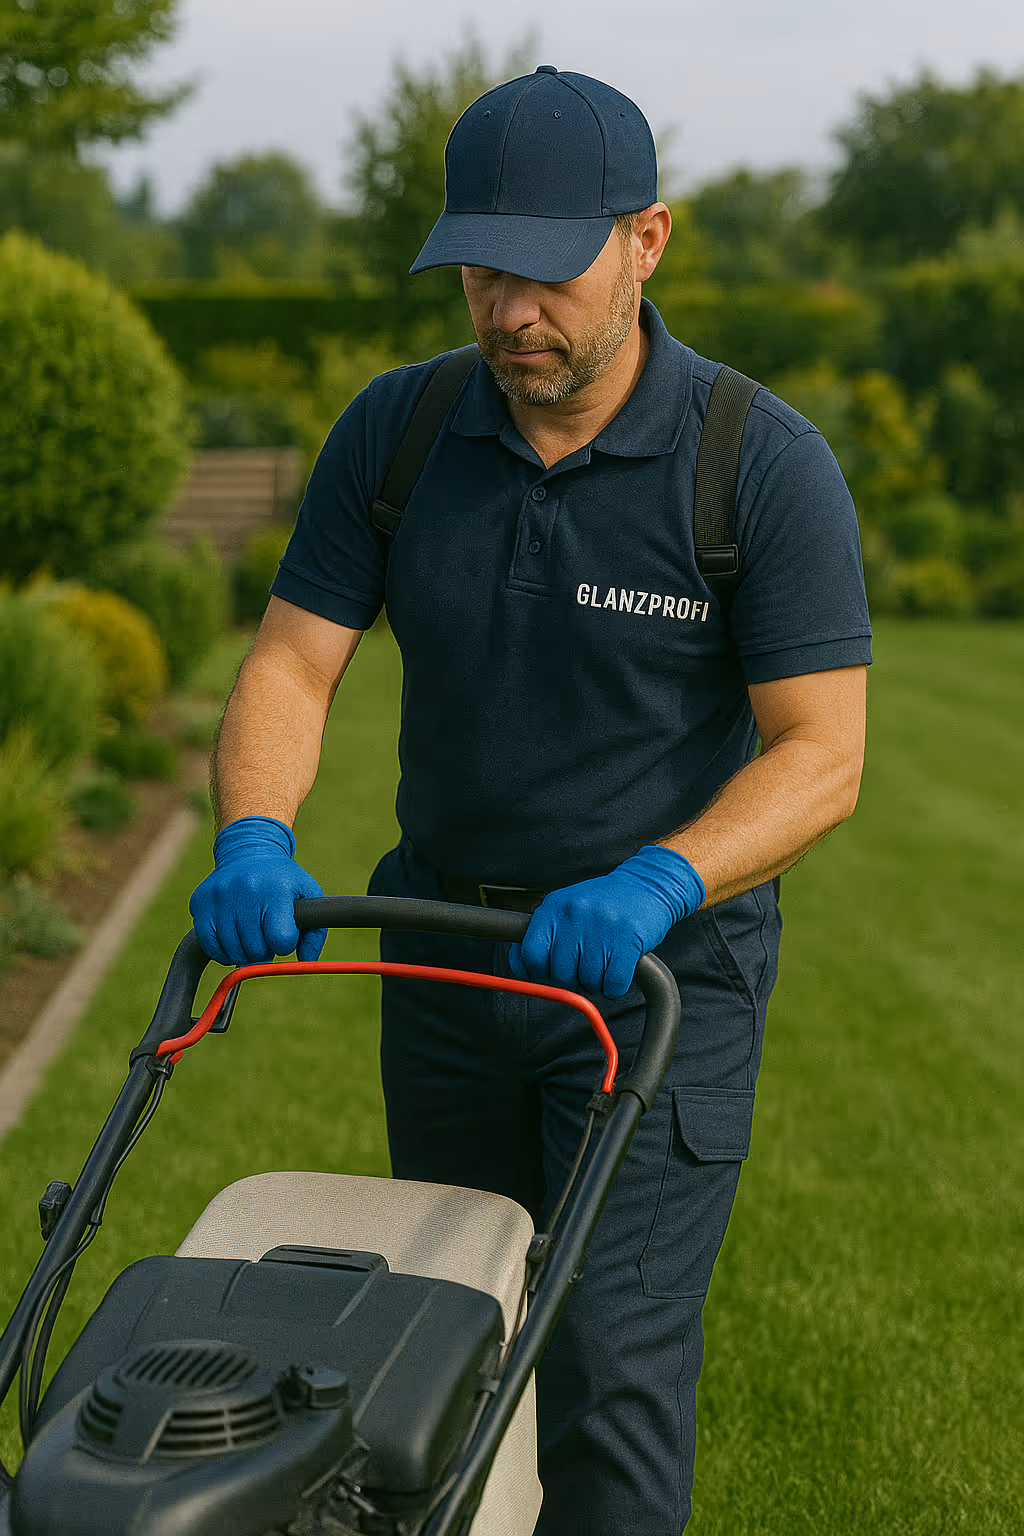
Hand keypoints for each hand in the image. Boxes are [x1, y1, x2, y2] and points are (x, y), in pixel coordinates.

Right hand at [189, 816, 326, 966]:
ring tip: (251, 934)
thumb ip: (314, 931)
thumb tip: (308, 962)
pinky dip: (222, 950)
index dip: (284, 943)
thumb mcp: (307, 894)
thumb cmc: (281, 879)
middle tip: (265, 933)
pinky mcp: (200, 903)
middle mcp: (246, 891)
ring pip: (233, 951)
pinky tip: (233, 938)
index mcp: (276, 890)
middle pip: (256, 949)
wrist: (248, 850)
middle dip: (264, 948)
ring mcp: (220, 896)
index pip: (280, 939)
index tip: (283, 933)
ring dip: (244, 951)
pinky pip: (210, 945)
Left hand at [508, 845, 705, 997]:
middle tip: (586, 963)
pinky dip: (615, 986)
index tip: (548, 971)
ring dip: (597, 981)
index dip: (538, 970)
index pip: (531, 953)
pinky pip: (613, 985)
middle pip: (560, 973)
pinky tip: (620, 967)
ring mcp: (601, 928)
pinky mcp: (627, 941)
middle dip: (573, 976)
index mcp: (554, 907)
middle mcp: (574, 916)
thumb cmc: (605, 902)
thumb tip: (519, 965)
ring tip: (606, 960)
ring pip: (588, 982)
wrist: (649, 884)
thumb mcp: (568, 906)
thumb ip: (543, 932)